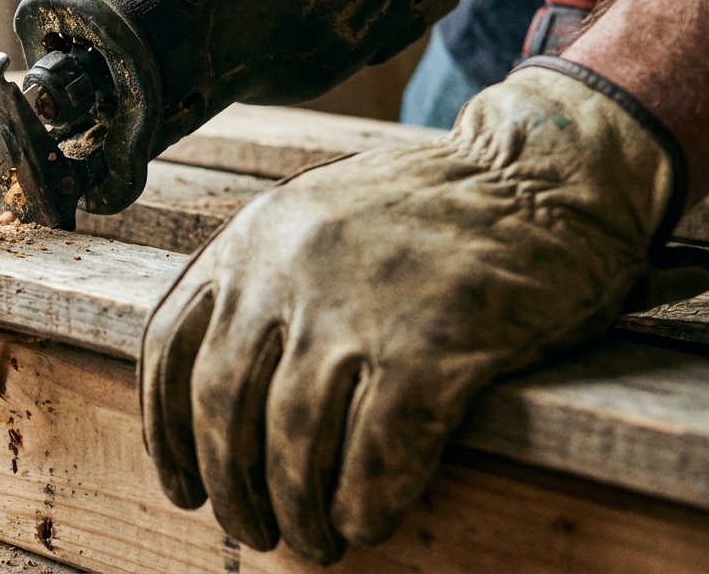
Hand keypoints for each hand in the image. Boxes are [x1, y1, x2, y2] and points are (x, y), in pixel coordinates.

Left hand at [140, 59, 708, 563]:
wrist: (542, 172)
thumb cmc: (429, 208)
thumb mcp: (314, 214)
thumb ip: (260, 278)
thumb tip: (217, 389)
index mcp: (251, 237)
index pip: (170, 347)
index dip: (166, 432)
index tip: (183, 485)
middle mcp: (288, 270)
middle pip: (223, 407)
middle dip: (231, 487)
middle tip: (254, 531)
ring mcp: (359, 308)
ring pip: (294, 442)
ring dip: (299, 510)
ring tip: (317, 541)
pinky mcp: (435, 346)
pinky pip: (379, 454)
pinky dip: (368, 502)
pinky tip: (371, 521)